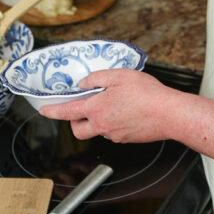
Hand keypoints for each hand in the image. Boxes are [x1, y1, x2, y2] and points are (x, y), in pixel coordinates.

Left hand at [38, 69, 177, 143]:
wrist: (169, 114)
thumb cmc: (148, 94)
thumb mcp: (119, 75)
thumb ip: (97, 77)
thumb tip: (84, 83)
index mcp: (97, 108)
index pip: (67, 112)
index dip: (52, 111)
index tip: (44, 111)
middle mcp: (102, 125)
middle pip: (77, 129)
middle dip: (74, 121)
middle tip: (81, 109)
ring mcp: (114, 134)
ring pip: (96, 130)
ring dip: (96, 120)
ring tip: (112, 104)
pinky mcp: (125, 138)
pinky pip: (112, 132)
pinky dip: (112, 122)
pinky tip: (125, 111)